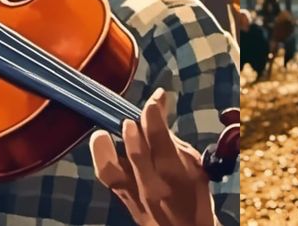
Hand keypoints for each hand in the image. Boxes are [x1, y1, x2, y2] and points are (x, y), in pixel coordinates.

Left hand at [88, 88, 216, 225]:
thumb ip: (172, 138)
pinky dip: (103, 156)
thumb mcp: (194, 165)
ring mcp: (136, 196)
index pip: (162, 140)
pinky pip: (108, 176)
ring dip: (104, 146)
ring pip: (113, 169)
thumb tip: (158, 104)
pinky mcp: (123, 201)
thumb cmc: (194, 197)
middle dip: (133, 129)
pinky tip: (102, 142)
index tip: (156, 97)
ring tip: (103, 133)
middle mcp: (155, 186)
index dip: (155, 114)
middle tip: (131, 116)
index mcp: (177, 175)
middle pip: (138, 153)